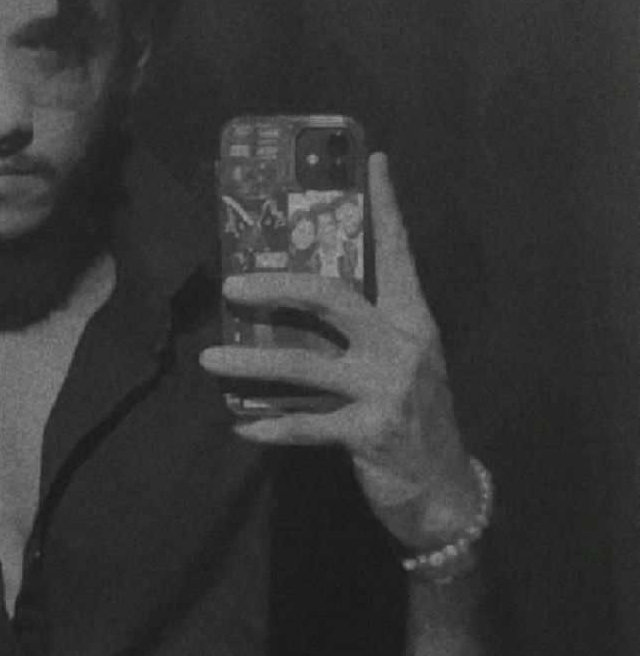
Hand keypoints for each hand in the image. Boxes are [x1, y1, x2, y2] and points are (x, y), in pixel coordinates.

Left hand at [199, 154, 477, 550]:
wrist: (445, 494)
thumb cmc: (415, 423)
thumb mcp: (401, 367)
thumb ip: (365, 334)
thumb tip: (301, 303)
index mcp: (413, 321)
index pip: (398, 254)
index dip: (385, 208)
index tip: (374, 161)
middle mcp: (402, 346)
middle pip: (333, 297)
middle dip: (277, 286)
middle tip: (231, 283)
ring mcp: (387, 389)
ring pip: (305, 363)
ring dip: (250, 363)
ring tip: (209, 361)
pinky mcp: (370, 432)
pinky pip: (307, 424)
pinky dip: (270, 425)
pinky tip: (240, 426)